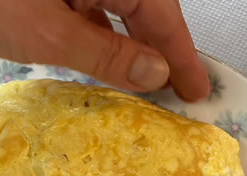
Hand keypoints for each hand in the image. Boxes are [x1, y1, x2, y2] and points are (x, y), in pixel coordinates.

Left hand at [0, 0, 209, 100]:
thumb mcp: (49, 34)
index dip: (182, 55)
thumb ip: (107, 54)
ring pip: (120, 13)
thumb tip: (152, 72)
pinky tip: (105, 65)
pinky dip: (103, 41)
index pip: (161, 13)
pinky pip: (94, 12)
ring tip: (147, 89)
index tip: (198, 88)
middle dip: (162, 54)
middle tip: (180, 92)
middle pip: (146, 11)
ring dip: (133, 50)